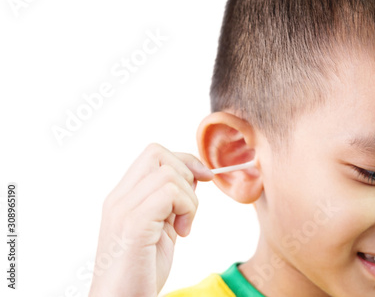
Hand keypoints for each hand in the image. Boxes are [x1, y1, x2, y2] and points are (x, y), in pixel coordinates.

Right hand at [89, 143, 213, 296]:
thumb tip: (196, 176)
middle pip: (157, 153)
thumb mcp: (161, 228)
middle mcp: (119, 198)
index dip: (184, 160)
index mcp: (123, 197)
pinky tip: (181, 232)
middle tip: (187, 208)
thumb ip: (171, 202)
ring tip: (182, 226)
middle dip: (186, 173)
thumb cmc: (141, 272)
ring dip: (188, 199)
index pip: (153, 154)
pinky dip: (186, 209)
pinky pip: (169, 192)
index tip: (204, 178)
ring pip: (169, 173)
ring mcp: (123, 209)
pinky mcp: (133, 224)